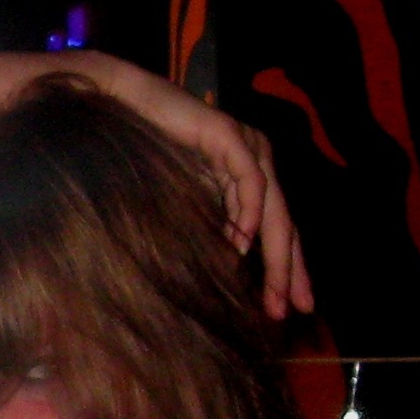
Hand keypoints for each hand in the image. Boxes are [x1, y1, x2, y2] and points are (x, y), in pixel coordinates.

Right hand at [82, 54, 313, 319]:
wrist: (123, 108)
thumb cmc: (148, 156)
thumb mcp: (191, 205)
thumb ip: (215, 229)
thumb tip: (231, 270)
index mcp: (251, 176)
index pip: (279, 229)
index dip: (289, 269)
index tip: (295, 309)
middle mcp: (257, 159)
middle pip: (284, 223)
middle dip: (289, 271)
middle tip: (293, 310)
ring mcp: (246, 145)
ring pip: (274, 208)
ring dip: (275, 256)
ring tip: (273, 294)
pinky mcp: (228, 135)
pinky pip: (248, 180)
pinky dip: (249, 214)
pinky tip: (243, 245)